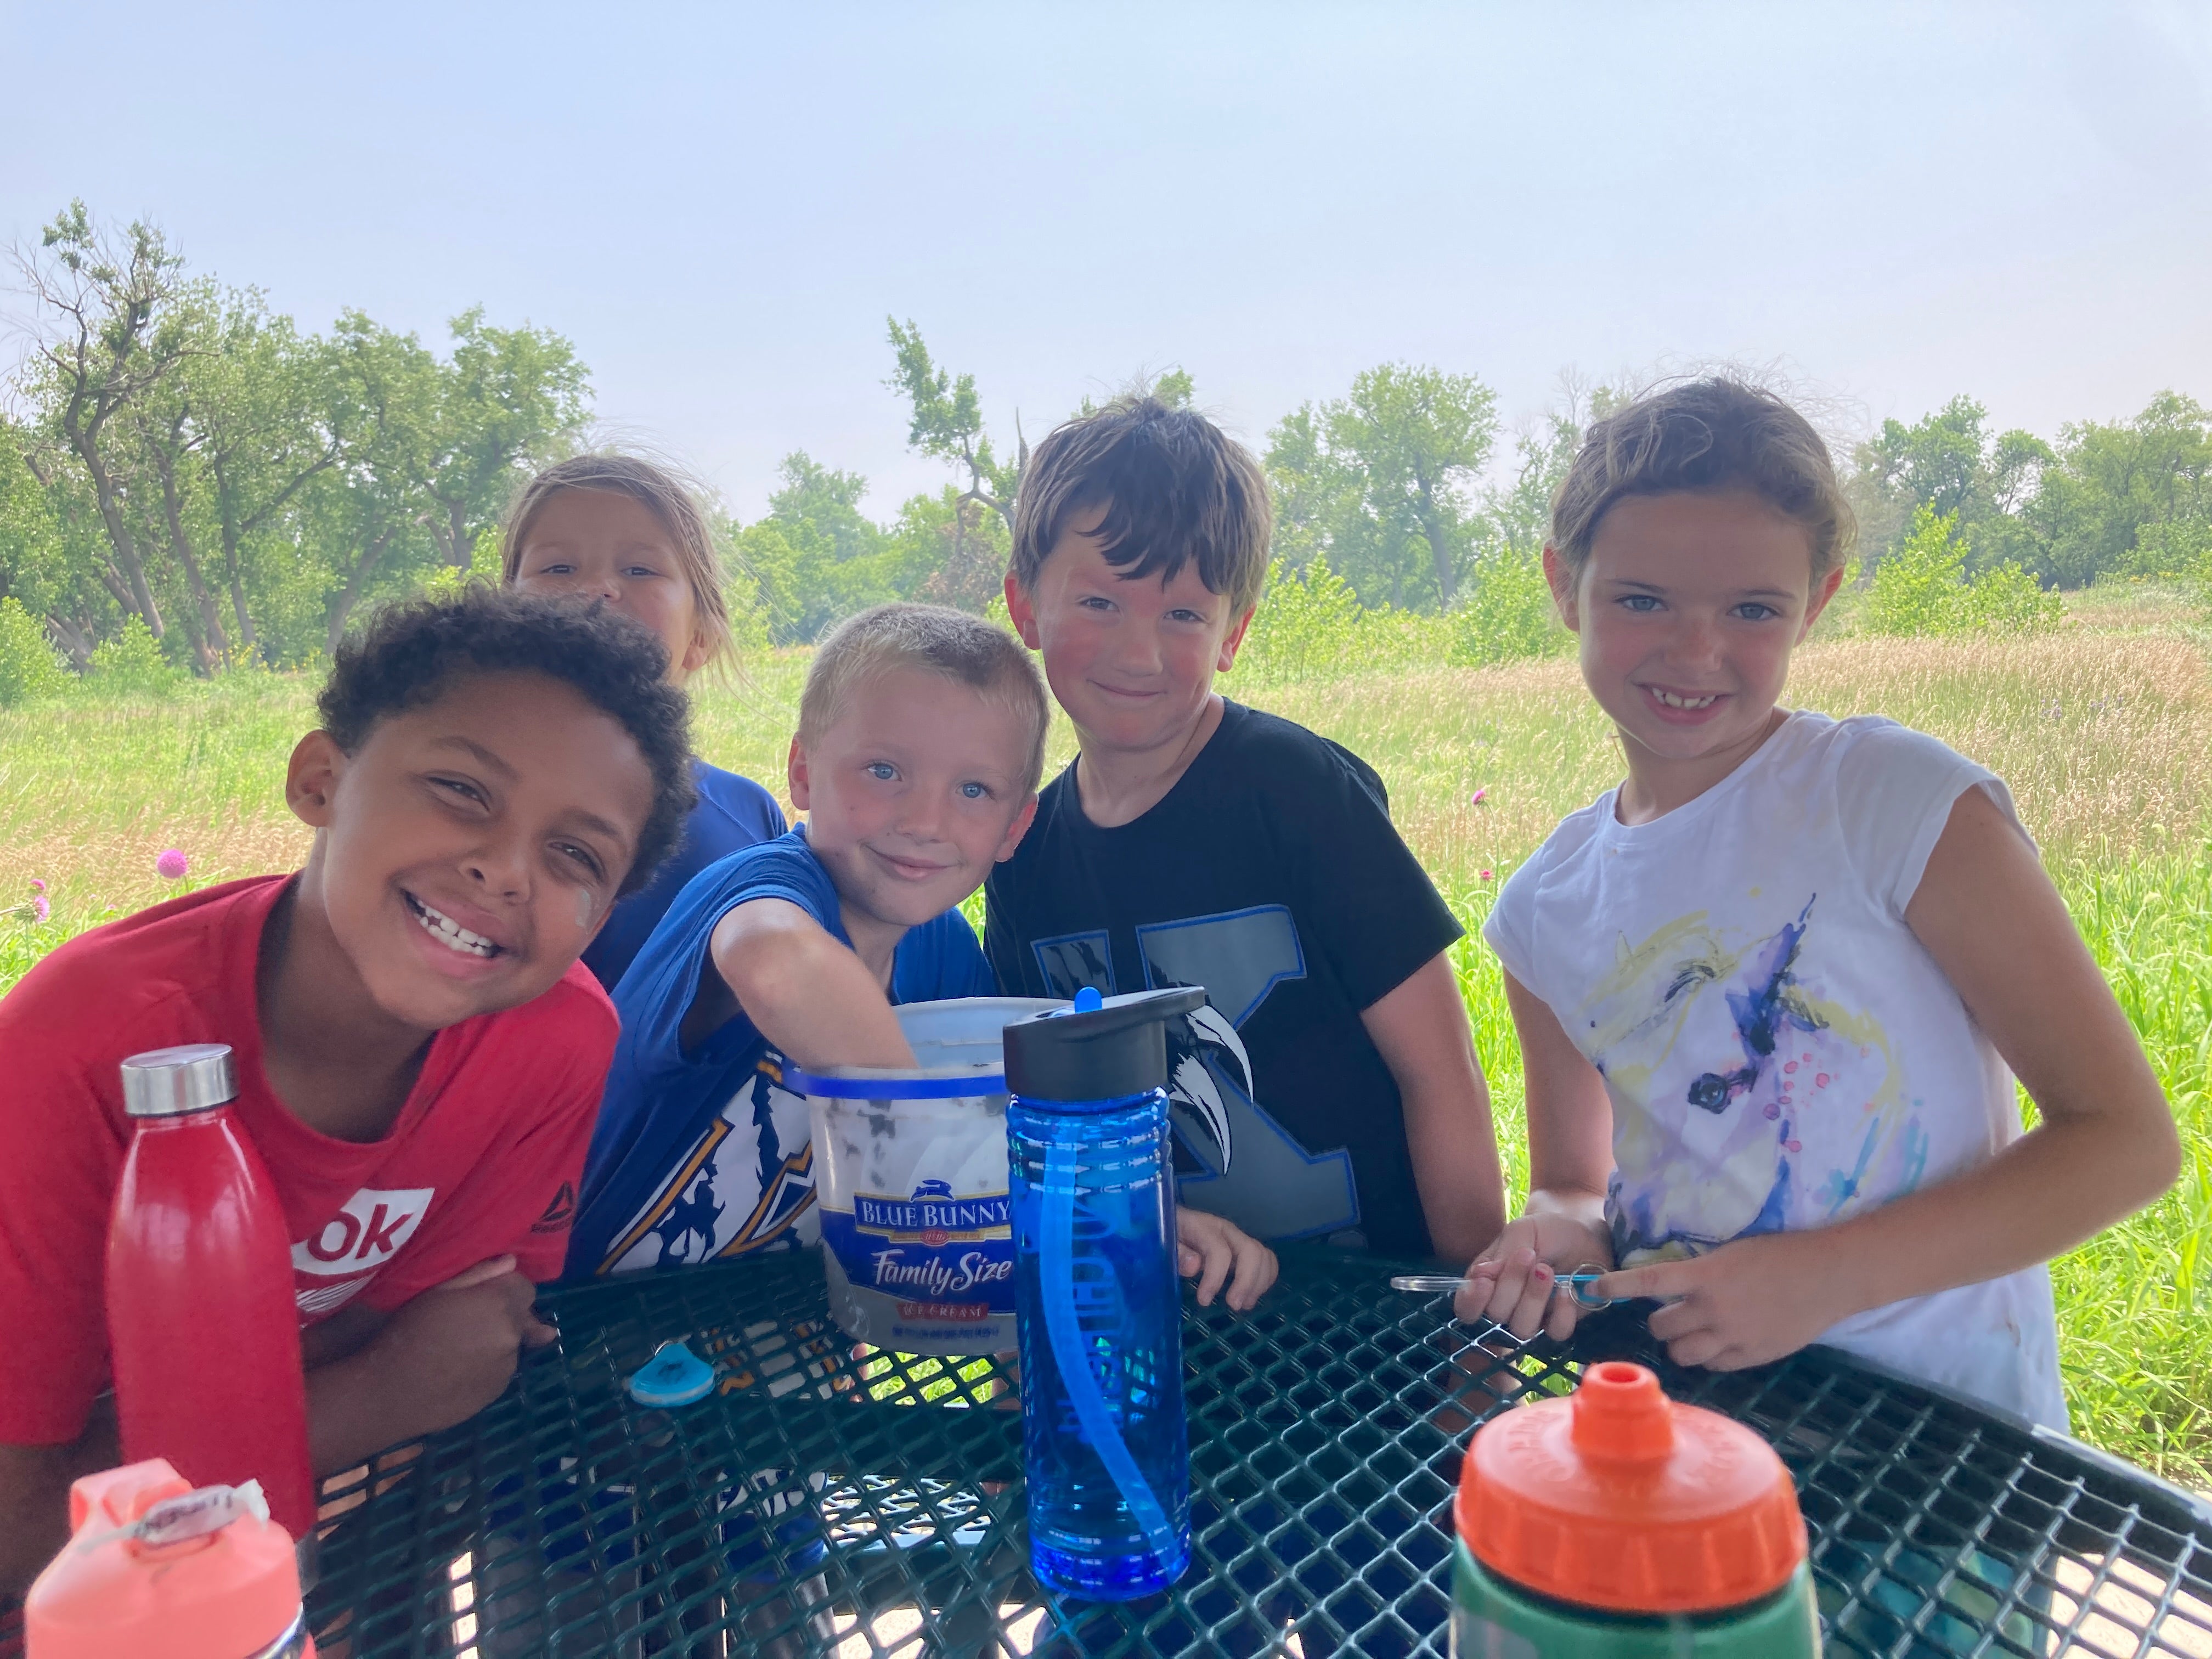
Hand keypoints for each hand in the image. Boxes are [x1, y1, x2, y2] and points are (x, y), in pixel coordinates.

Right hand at [363, 1257, 555, 1435]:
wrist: (392, 1394)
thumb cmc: (408, 1334)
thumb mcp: (436, 1291)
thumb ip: (480, 1274)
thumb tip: (511, 1263)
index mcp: (500, 1304)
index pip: (525, 1287)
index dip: (506, 1288)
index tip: (483, 1294)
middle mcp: (512, 1335)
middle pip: (522, 1317)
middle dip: (504, 1314)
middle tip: (468, 1322)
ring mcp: (508, 1367)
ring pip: (512, 1344)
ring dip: (497, 1342)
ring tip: (460, 1349)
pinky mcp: (498, 1391)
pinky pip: (501, 1370)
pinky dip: (488, 1366)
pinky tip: (460, 1371)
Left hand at [1176, 1207, 1277, 1310]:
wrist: (1176, 1222)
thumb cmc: (1169, 1235)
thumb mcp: (1165, 1242)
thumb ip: (1178, 1253)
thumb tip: (1194, 1266)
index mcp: (1205, 1227)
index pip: (1219, 1251)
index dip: (1215, 1278)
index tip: (1204, 1300)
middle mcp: (1227, 1231)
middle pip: (1251, 1252)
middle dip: (1246, 1282)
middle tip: (1234, 1305)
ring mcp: (1239, 1238)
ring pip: (1263, 1256)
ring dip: (1258, 1283)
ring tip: (1244, 1305)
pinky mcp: (1245, 1248)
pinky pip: (1267, 1260)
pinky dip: (1265, 1279)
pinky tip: (1252, 1295)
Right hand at [1455, 1214, 1612, 1340]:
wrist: (1583, 1233)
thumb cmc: (1546, 1231)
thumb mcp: (1521, 1231)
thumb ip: (1502, 1252)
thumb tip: (1480, 1275)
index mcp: (1486, 1283)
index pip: (1465, 1307)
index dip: (1471, 1301)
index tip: (1485, 1283)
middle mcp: (1506, 1305)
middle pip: (1496, 1314)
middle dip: (1511, 1284)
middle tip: (1527, 1255)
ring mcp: (1533, 1317)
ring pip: (1522, 1328)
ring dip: (1534, 1297)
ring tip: (1546, 1270)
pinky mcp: (1559, 1323)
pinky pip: (1556, 1332)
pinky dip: (1561, 1311)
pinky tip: (1566, 1289)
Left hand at [1596, 1230, 1843, 1370]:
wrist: (1828, 1275)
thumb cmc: (1781, 1254)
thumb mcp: (1732, 1253)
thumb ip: (1701, 1273)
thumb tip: (1673, 1285)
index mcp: (1706, 1276)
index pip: (1650, 1282)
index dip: (1619, 1287)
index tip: (1594, 1288)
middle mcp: (1713, 1309)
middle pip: (1662, 1328)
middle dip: (1660, 1322)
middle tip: (1671, 1314)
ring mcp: (1733, 1336)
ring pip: (1683, 1354)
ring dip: (1680, 1343)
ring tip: (1691, 1332)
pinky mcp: (1753, 1356)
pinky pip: (1714, 1365)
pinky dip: (1710, 1356)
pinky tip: (1719, 1343)